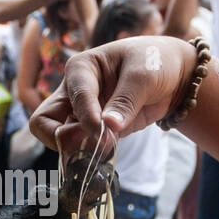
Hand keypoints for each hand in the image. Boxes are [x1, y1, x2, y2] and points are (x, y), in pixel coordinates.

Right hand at [29, 35, 196, 149]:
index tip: (104, 131)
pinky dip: (90, 156)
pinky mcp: (94, 131)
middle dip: (62, 138)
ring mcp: (81, 114)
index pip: (72, 96)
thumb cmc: (154, 62)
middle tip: (89, 145)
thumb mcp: (144, 75)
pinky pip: (81, 149)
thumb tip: (108, 127)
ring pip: (59, 139)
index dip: (85, 116)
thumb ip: (125, 100)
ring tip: (106, 149)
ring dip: (77, 150)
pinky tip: (110, 153)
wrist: (174, 77)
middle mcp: (73, 92)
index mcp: (80, 68)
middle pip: (44, 122)